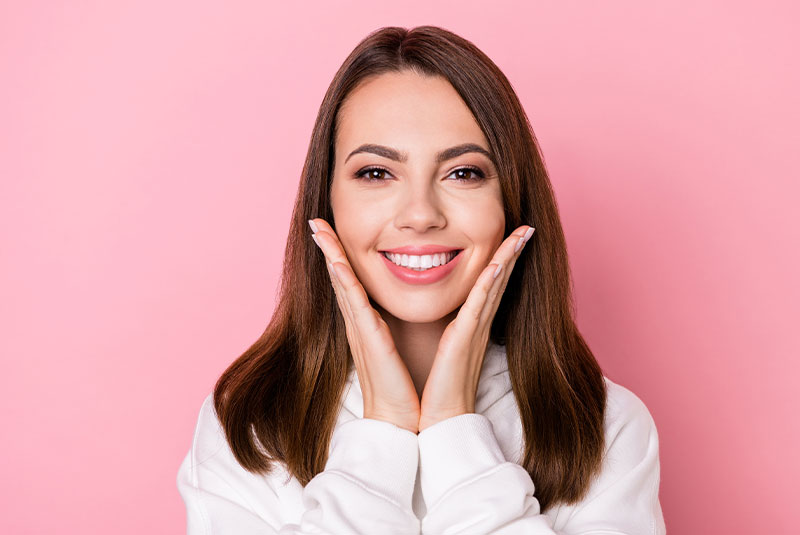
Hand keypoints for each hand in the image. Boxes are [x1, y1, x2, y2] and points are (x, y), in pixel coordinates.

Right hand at [308, 218, 420, 433]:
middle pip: (339, 276)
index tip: (330, 231)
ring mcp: (361, 329)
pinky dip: (343, 279)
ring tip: (318, 228)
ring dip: (330, 254)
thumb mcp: (398, 348)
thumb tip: (396, 315)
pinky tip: (335, 260)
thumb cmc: (403, 386)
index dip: (339, 256)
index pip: (350, 282)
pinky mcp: (369, 338)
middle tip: (315, 220)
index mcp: (368, 324)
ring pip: (342, 282)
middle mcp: (359, 323)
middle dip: (327, 247)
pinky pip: (354, 302)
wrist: (399, 419)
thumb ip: (395, 328)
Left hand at [418, 225, 534, 431]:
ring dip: (508, 258)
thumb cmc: (435, 389)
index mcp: (469, 326)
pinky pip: (480, 304)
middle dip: (512, 252)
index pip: (488, 286)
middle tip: (526, 227)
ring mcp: (474, 330)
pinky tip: (498, 263)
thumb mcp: (440, 351)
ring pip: (495, 286)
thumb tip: (444, 322)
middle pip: (499, 280)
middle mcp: (477, 325)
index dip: (502, 261)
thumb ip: (445, 332)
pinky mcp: (465, 338)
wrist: (435, 419)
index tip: (511, 238)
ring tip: (521, 233)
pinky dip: (491, 282)